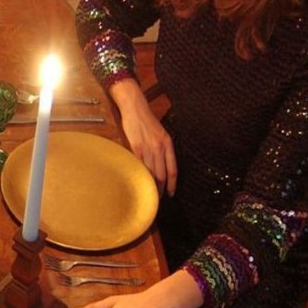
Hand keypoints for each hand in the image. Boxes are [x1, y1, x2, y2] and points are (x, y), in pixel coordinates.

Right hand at [109, 79, 177, 195]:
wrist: (135, 108)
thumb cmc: (146, 120)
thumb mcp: (160, 133)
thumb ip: (162, 148)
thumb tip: (160, 165)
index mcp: (168, 144)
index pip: (173, 169)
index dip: (172, 184)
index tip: (171, 194)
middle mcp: (160, 147)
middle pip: (162, 174)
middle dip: (160, 188)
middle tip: (158, 199)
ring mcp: (148, 148)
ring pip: (150, 172)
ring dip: (149, 184)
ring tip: (148, 193)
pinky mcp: (136, 147)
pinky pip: (139, 165)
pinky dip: (139, 174)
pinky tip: (138, 180)